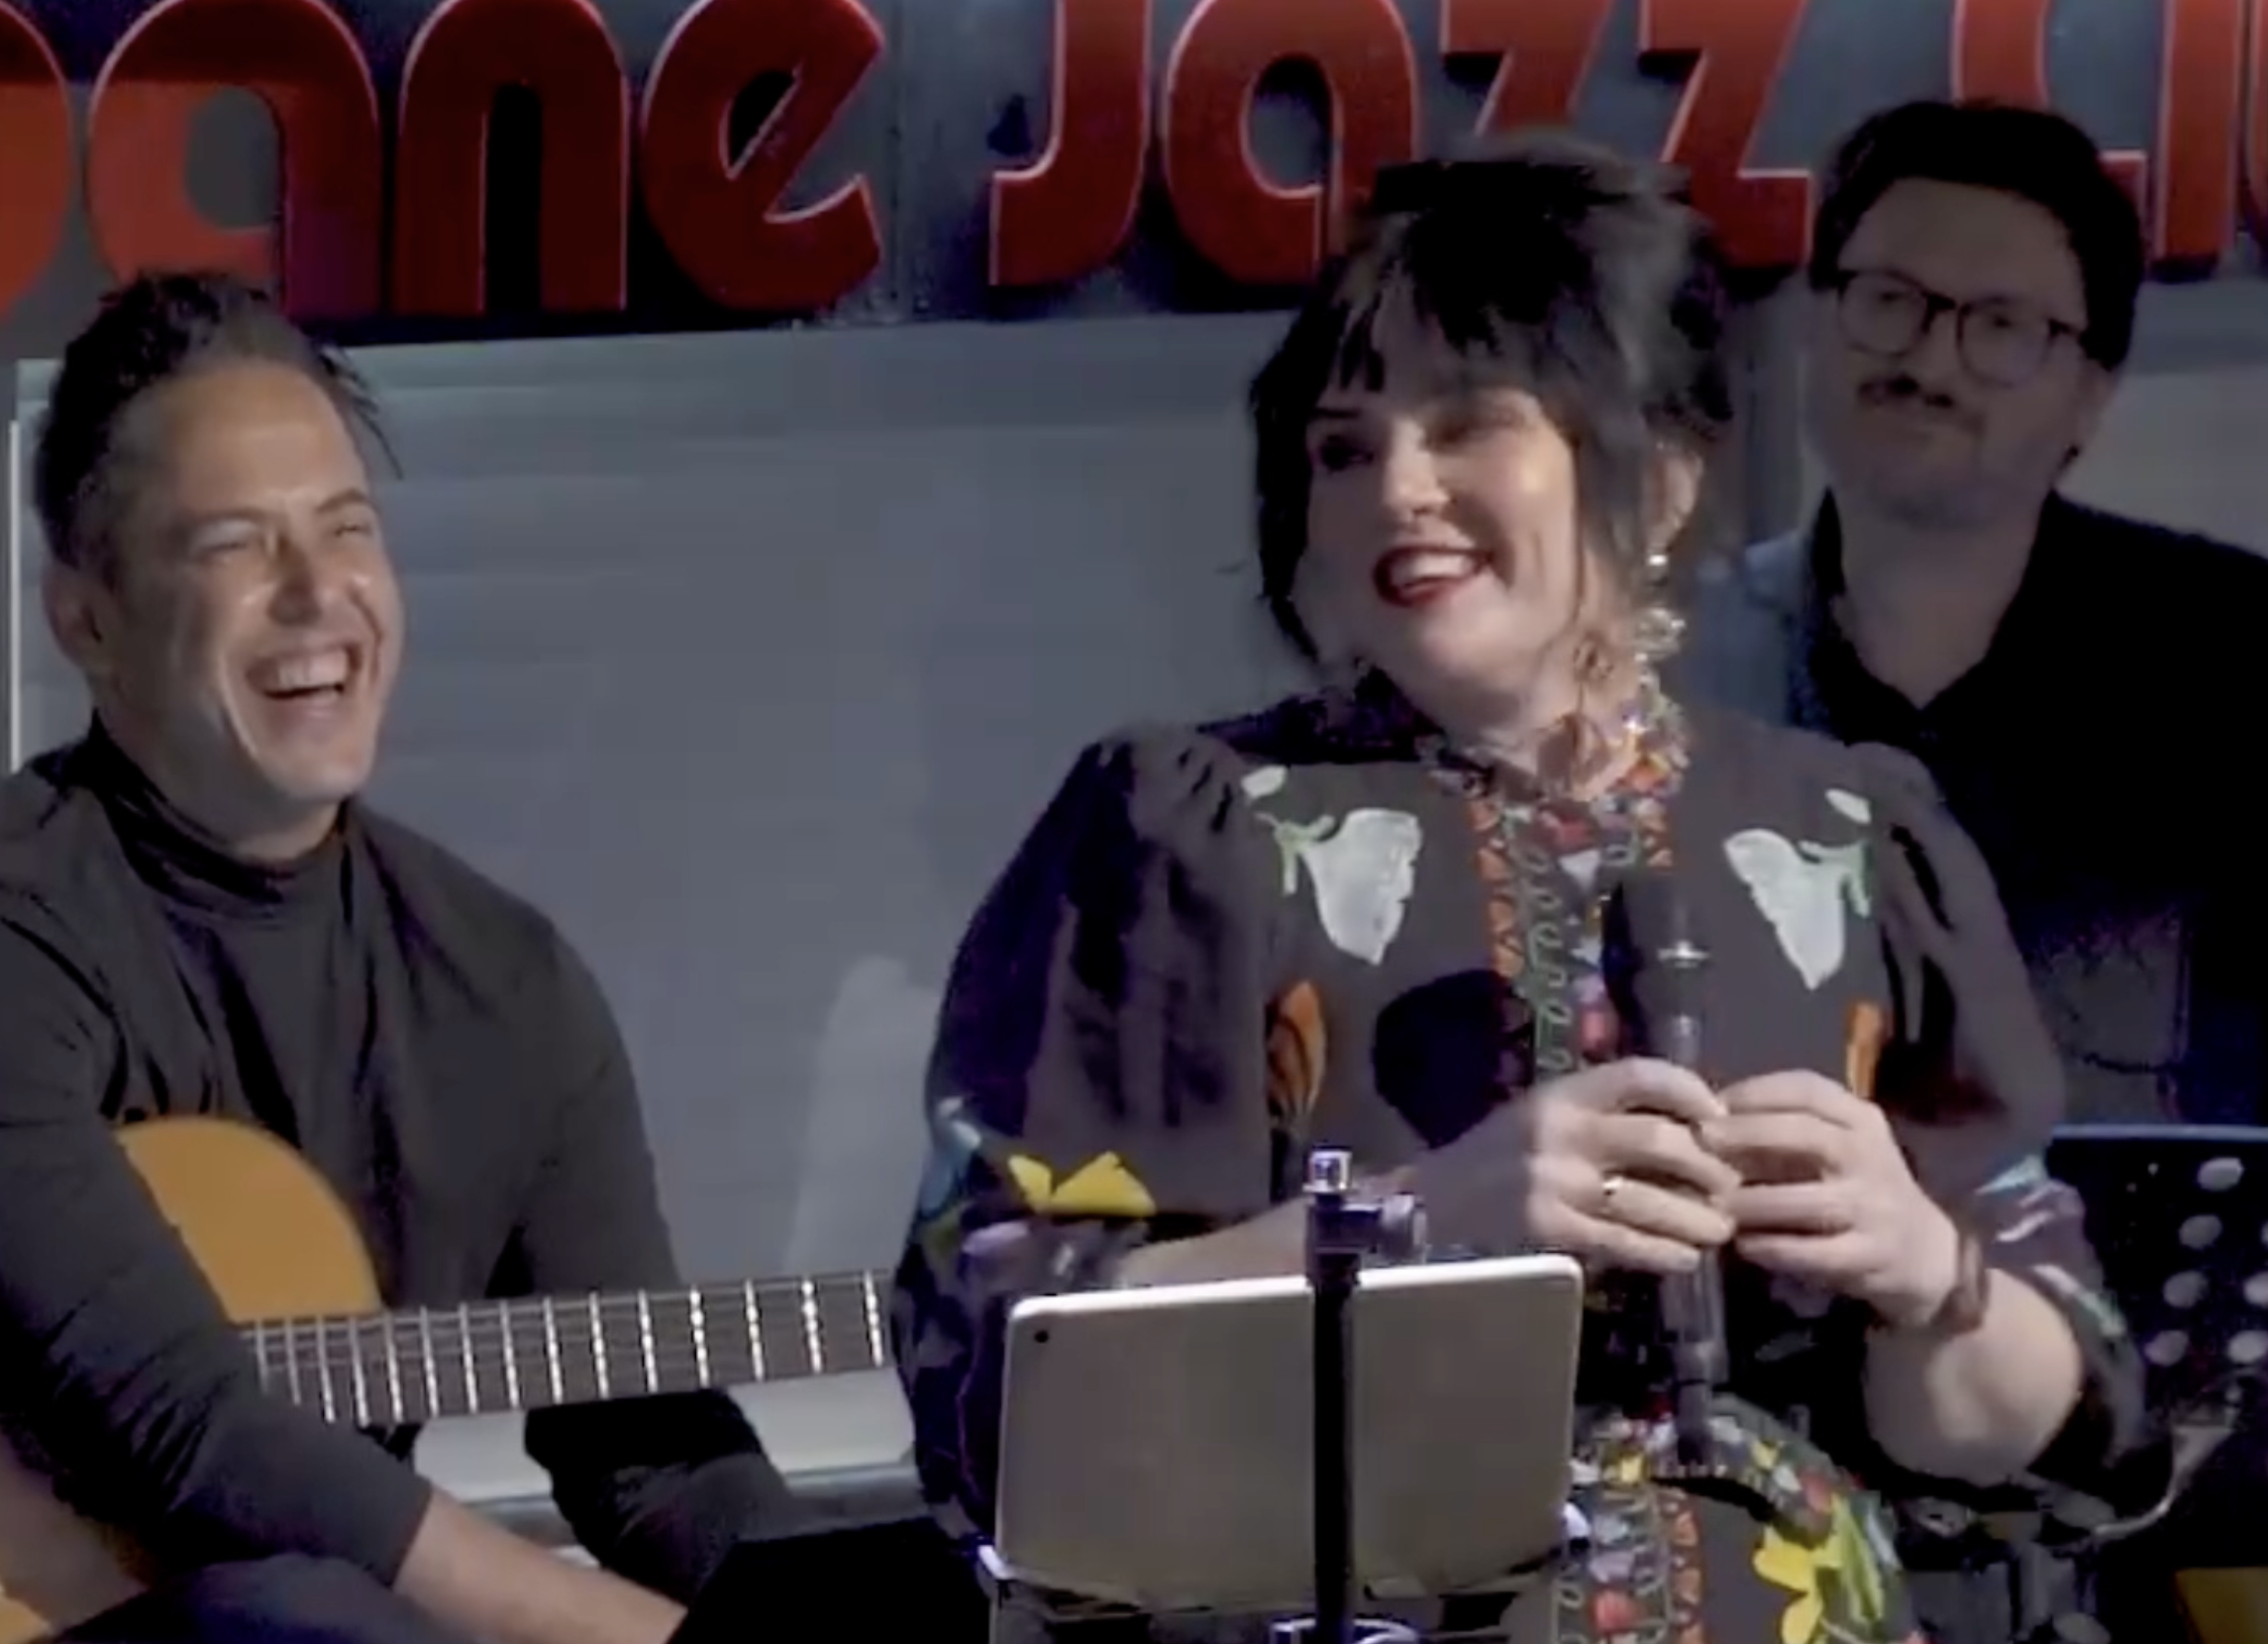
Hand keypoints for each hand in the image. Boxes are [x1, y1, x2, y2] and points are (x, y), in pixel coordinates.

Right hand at [1408, 1058, 1738, 1274]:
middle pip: (1658, 1139)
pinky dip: (1661, 1252)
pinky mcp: (1548, 1228)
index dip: (1692, 1091)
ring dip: (1695, 1218)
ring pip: (1647, 1197)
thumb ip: (1599, 1116)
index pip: (1641, 1075)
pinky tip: (1684, 1260)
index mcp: (1562, 1093)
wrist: (1429, 1204)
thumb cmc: (1493, 1158)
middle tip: (1731, 1188)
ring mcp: (1554, 1180)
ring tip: (1720, 1231)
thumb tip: (1688, 1131)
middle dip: (1708, 1167)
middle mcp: (1561, 1130)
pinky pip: (1621, 1241)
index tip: (1722, 1117)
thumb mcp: (1540, 1117)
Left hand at [1706, 1070, 1959, 1325]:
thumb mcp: (1836, 1144)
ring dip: (1754, 1201)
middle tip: (1703, 1141)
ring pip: (1808, 1201)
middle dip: (1749, 1134)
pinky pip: (1815, 1253)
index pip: (1808, 1089)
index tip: (1710, 1103)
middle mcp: (1871, 1157)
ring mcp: (1874, 1209)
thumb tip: (1708, 1113)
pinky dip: (1774, 1248)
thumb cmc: (1857, 1186)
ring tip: (1716, 1202)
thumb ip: (1784, 1126)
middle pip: (1808, 1135)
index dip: (1755, 1092)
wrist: (1922, 1250)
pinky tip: (1744, 1244)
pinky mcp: (1870, 1256)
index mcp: (1861, 1119)